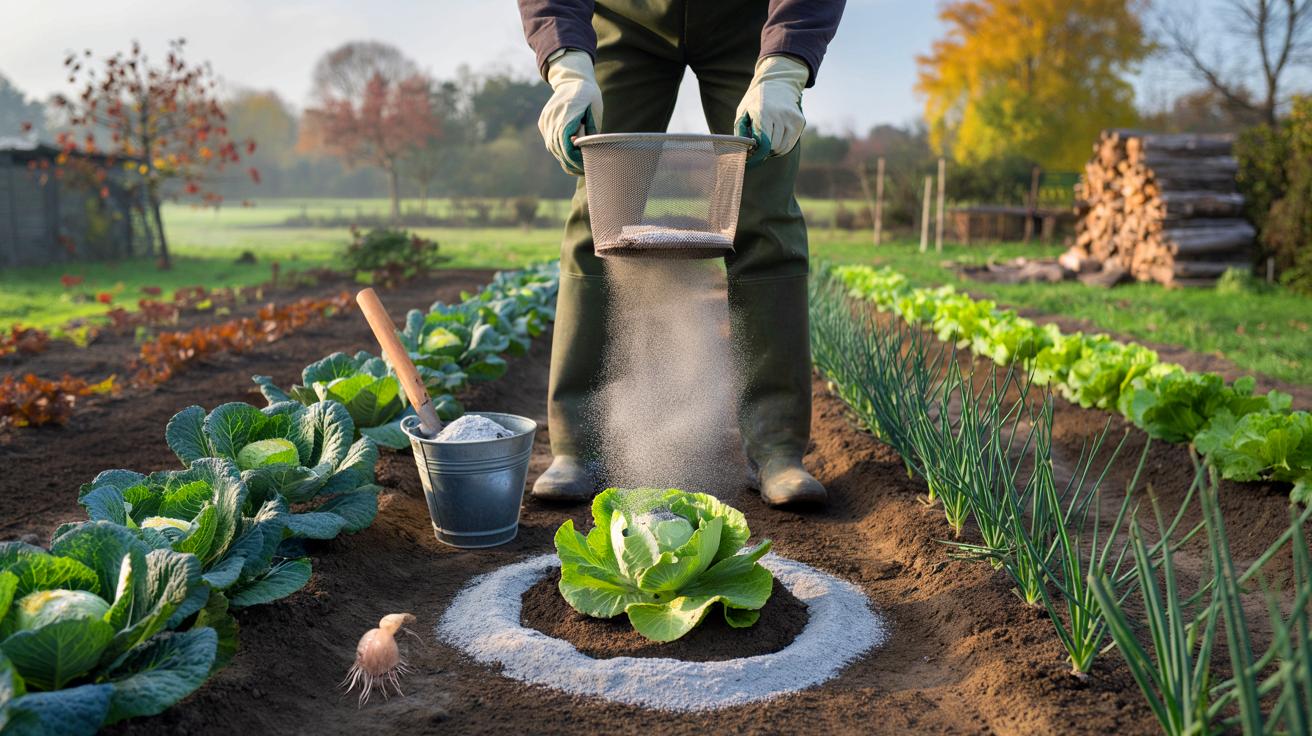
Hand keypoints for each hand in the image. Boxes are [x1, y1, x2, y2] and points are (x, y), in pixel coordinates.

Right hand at [538, 49, 602, 175]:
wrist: (572, 79)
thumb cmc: (589, 95)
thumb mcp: (594, 112)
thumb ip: (589, 132)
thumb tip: (584, 151)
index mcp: (568, 113)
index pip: (566, 145)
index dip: (575, 158)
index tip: (586, 164)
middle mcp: (553, 117)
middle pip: (558, 149)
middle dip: (571, 162)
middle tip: (584, 170)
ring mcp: (546, 119)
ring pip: (552, 147)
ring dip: (564, 158)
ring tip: (577, 165)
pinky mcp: (543, 121)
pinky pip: (549, 141)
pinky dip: (558, 149)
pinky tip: (568, 154)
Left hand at [734, 55, 808, 166]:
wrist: (777, 83)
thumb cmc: (756, 101)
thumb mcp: (743, 112)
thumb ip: (741, 132)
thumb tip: (743, 152)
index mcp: (764, 112)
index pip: (764, 142)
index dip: (758, 152)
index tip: (752, 154)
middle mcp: (780, 115)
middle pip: (773, 147)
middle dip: (765, 150)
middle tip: (759, 145)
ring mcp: (792, 118)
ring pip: (783, 148)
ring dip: (774, 149)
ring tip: (768, 142)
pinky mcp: (800, 121)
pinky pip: (790, 144)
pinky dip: (783, 146)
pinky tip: (777, 138)